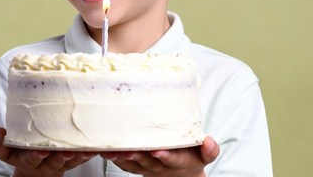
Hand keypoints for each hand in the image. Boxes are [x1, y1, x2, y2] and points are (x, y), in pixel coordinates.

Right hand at [0, 128, 96, 176]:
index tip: (40, 152)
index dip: (35, 156)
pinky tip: (96, 146)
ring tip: (86, 149)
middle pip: (53, 162)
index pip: (31, 159)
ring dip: (78, 156)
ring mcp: (59, 163)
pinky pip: (81, 158)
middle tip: (66, 152)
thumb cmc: (20, 151)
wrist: (34, 168)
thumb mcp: (6, 150)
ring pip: (70, 162)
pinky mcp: (72, 161)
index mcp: (28, 160)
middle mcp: (45, 163)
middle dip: (59, 157)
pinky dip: (88, 152)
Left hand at [100, 137, 218, 176]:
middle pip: (149, 162)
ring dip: (123, 158)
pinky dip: (116, 158)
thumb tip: (209, 142)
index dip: (166, 156)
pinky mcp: (138, 167)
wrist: (182, 174)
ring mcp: (148, 169)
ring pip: (134, 164)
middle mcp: (162, 167)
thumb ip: (209, 150)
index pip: (173, 160)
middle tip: (129, 149)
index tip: (157, 151)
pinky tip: (105, 150)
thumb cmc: (192, 156)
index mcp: (180, 162)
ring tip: (112, 150)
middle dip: (139, 155)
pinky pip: (126, 165)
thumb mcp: (204, 154)